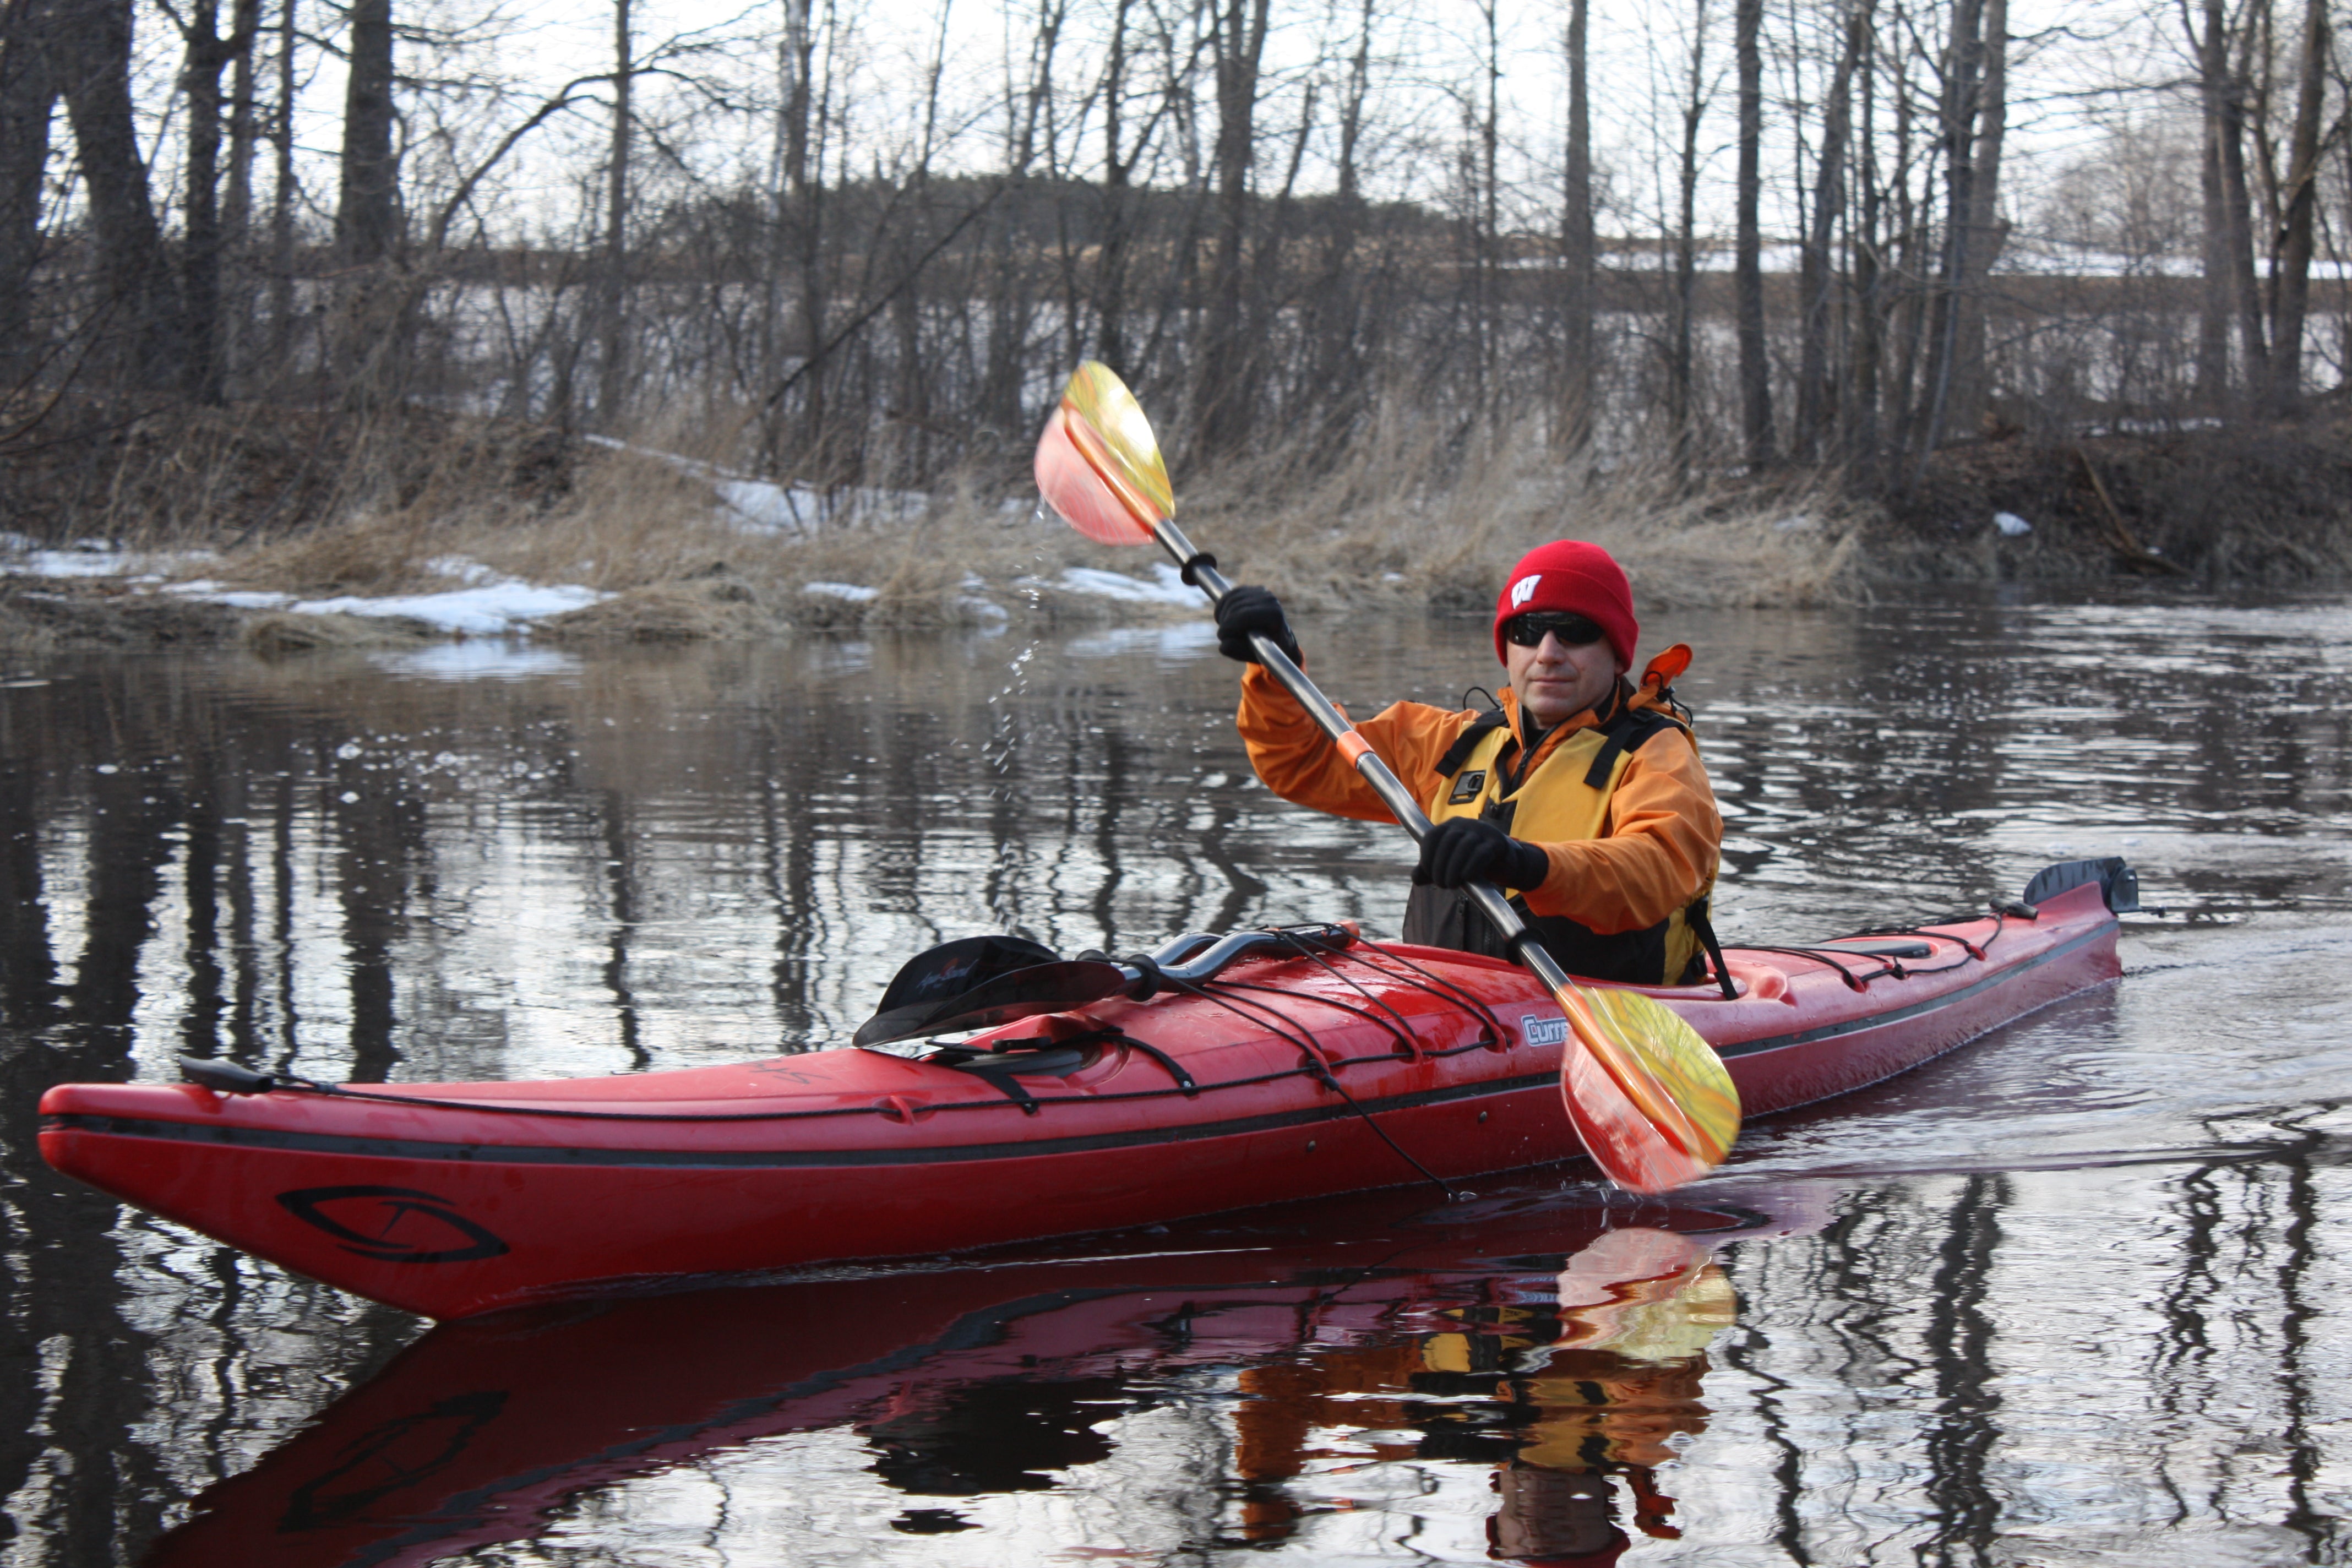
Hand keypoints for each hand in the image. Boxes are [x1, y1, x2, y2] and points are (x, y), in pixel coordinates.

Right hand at [1214, 585, 1301, 666]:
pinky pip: (1228, 595)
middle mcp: (1269, 599)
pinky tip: (1223, 619)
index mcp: (1274, 614)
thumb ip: (1238, 651)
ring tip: (1224, 629)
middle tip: (1223, 636)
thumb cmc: (1266, 648)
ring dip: (1221, 615)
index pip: (1243, 615)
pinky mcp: (1250, 589)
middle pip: (1235, 606)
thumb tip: (1224, 644)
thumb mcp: (1252, 654)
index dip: (1228, 627)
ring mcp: (1260, 592)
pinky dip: (1221, 607)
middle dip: (1224, 623)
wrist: (1276, 638)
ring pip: (1230, 599)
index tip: (1222, 638)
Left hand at [1412, 816, 1550, 890]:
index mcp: (1449, 826)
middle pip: (1447, 842)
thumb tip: (1415, 878)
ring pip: (1464, 847)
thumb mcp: (1449, 865)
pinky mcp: (1496, 842)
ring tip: (1452, 884)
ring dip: (1454, 869)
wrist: (1504, 862)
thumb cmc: (1472, 861)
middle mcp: (1464, 824)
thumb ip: (1430, 870)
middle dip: (1440, 867)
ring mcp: (1482, 831)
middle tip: (1442, 884)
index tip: (1428, 875)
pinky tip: (1466, 878)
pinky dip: (1471, 867)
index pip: (1432, 837)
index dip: (1426, 857)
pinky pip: (1481, 853)